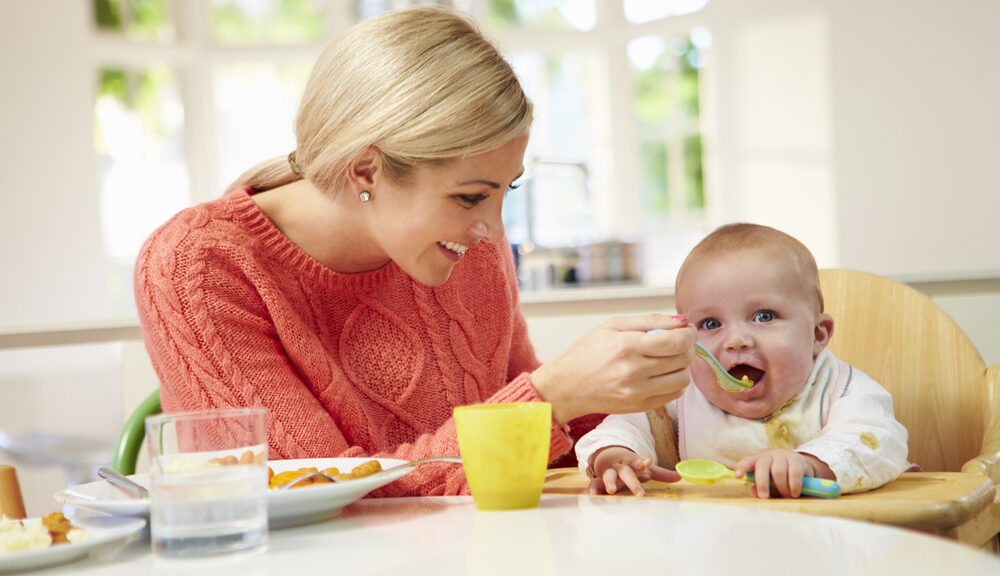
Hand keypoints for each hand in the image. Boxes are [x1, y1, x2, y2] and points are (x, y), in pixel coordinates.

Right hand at [531, 313, 695, 423]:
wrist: (567, 386)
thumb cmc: (587, 352)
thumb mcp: (612, 326)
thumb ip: (649, 320)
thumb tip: (681, 320)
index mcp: (627, 346)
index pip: (676, 341)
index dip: (689, 334)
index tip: (687, 330)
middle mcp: (634, 371)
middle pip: (683, 359)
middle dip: (688, 347)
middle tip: (678, 342)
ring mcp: (638, 392)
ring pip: (683, 379)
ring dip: (683, 366)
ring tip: (670, 359)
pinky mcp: (640, 407)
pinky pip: (674, 395)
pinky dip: (675, 382)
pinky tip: (662, 373)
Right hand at [587, 446, 679, 495]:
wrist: (610, 458)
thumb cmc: (632, 467)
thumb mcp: (646, 469)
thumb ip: (662, 474)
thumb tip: (680, 476)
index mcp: (633, 463)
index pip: (638, 462)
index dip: (643, 462)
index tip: (648, 461)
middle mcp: (621, 467)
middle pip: (626, 472)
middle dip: (632, 481)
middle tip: (640, 492)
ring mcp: (610, 473)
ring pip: (608, 475)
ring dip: (609, 482)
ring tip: (611, 490)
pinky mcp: (600, 480)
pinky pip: (595, 483)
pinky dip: (593, 488)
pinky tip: (593, 495)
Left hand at [734, 450, 834, 498]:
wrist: (801, 466)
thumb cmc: (779, 476)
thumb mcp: (769, 483)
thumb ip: (760, 488)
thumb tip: (754, 493)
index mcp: (758, 460)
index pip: (747, 461)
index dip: (742, 468)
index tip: (737, 476)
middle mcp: (769, 456)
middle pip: (762, 466)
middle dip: (762, 483)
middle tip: (764, 496)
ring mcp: (783, 456)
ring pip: (778, 471)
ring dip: (781, 488)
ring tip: (786, 496)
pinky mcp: (798, 460)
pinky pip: (794, 474)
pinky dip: (793, 486)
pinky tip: (794, 493)